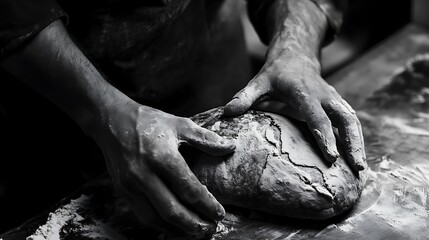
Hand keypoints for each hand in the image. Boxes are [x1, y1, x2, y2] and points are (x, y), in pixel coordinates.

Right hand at [95, 101, 234, 236]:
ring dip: (177, 229)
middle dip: (194, 224)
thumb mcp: (179, 124)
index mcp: (162, 157)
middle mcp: (144, 174)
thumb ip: (205, 139)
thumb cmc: (148, 121)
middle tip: (211, 228)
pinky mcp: (122, 190)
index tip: (220, 213)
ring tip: (195, 231)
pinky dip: (159, 224)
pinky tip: (173, 225)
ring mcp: (130, 185)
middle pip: (172, 210)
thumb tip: (230, 147)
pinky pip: (141, 214)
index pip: (189, 189)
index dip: (207, 204)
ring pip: (155, 218)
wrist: (111, 120)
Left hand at [224, 43, 364, 171]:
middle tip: (358, 167)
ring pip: (352, 121)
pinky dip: (357, 139)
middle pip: (345, 118)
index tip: (332, 156)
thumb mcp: (258, 81)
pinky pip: (351, 121)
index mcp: (304, 92)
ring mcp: (333, 99)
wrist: (295, 57)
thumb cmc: (275, 73)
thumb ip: (245, 96)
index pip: (317, 116)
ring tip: (362, 169)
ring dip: (359, 143)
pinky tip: (357, 158)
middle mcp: (324, 95)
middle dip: (352, 142)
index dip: (325, 136)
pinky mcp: (338, 104)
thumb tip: (228, 112)